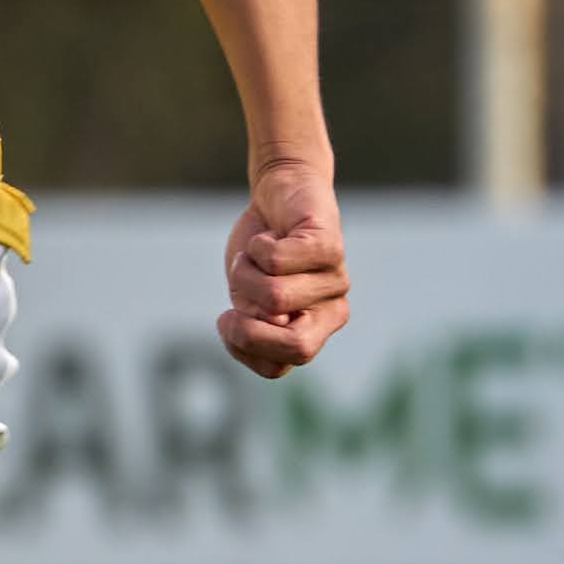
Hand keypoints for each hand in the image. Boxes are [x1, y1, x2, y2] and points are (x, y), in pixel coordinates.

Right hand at [217, 156, 348, 379]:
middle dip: (251, 329)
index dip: (241, 346)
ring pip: (275, 297)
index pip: (277, 368)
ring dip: (245, 271)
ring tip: (252, 255)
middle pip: (297, 346)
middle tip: (233, 302)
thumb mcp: (246, 295)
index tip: (227, 318)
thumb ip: (257, 319)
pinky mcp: (330, 246)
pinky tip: (268, 237)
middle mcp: (333, 312)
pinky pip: (277, 261)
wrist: (277, 194)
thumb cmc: (259, 254)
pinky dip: (256, 247)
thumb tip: (277, 321)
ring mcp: (336, 280)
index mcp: (311, 332)